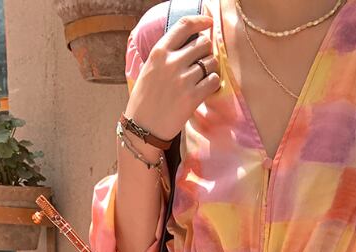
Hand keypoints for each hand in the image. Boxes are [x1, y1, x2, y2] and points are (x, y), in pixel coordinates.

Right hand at [126, 14, 220, 141]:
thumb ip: (167, 53)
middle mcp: (172, 62)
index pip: (185, 25)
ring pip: (211, 62)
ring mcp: (183, 80)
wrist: (142, 127)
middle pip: (203, 43)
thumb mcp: (150, 68)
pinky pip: (213, 81)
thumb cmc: (145, 98)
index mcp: (160, 51)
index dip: (201, 21)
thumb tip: (190, 42)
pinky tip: (206, 88)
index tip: (209, 22)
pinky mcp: (192, 97)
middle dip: (206, 51)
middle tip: (201, 62)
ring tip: (202, 77)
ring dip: (211, 68)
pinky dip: (213, 83)